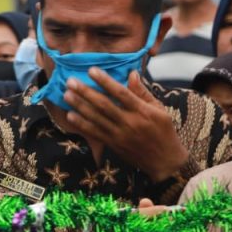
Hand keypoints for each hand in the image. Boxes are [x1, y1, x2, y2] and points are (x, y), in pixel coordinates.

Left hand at [63, 69, 189, 181]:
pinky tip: (70, 115)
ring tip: (66, 94)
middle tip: (70, 81)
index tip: (91, 70)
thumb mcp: (159, 109)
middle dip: (85, 92)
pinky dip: (81, 124)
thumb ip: (143, 92)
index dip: (105, 81)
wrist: (164, 161)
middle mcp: (130, 122)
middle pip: (104, 105)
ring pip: (96, 118)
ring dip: (79, 106)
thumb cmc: (163, 131)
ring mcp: (120, 135)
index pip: (121, 93)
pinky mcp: (113, 144)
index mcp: (143, 111)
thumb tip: (131, 73)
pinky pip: (94, 133)